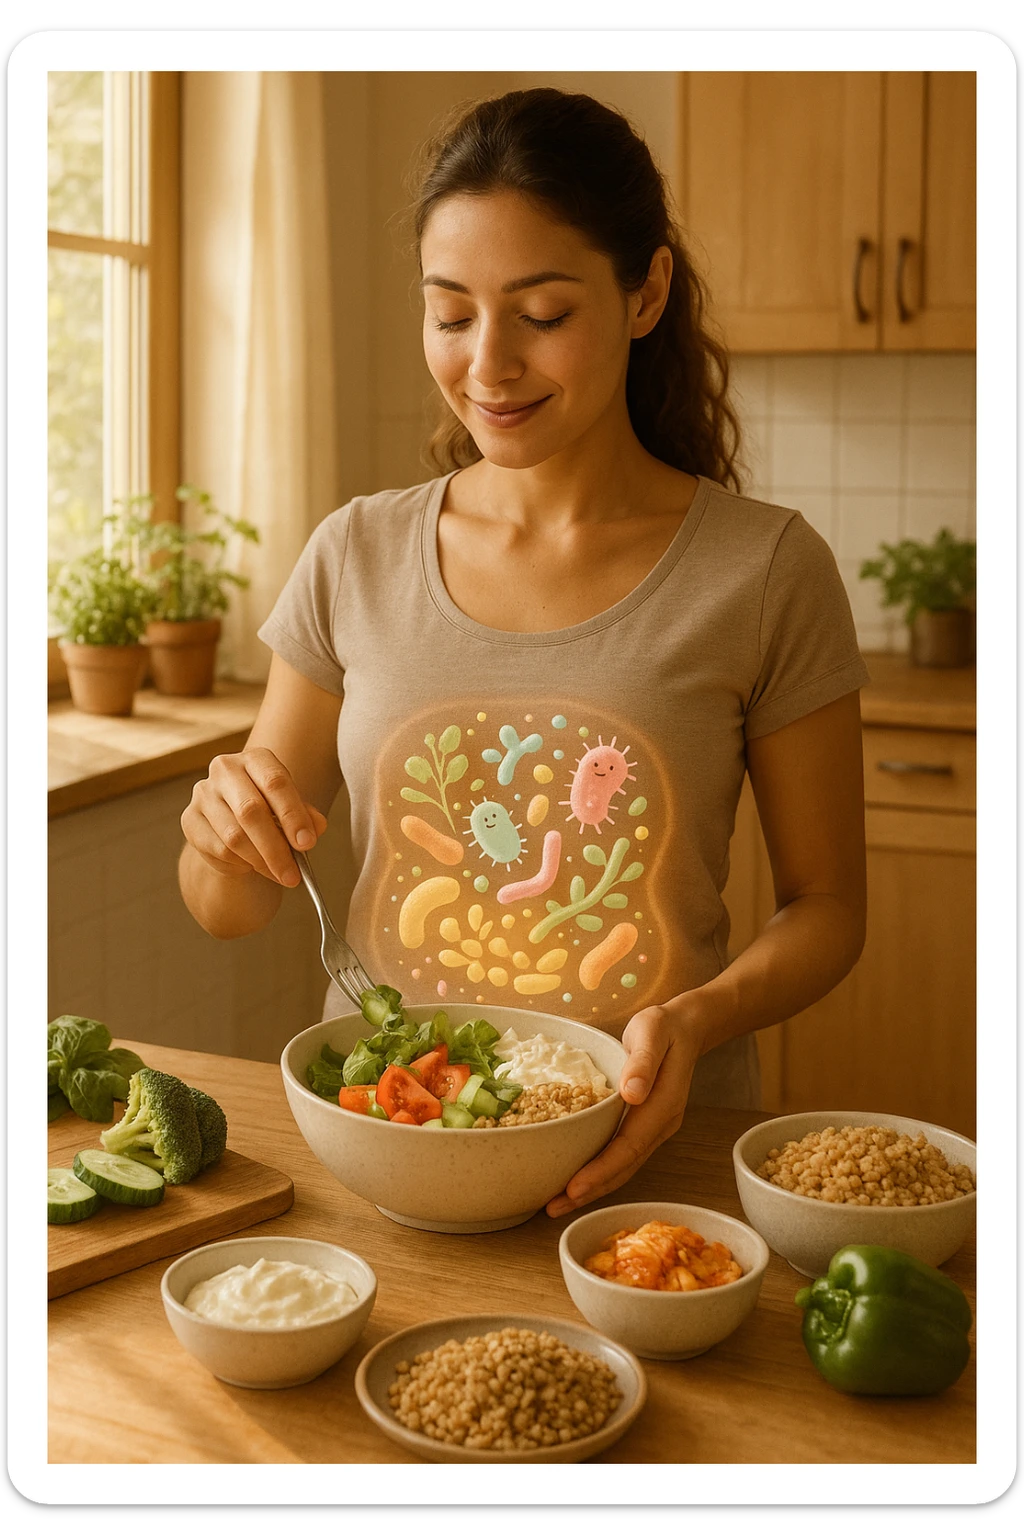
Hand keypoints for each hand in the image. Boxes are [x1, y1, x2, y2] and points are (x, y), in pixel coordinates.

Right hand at [181, 748, 327, 886]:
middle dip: (276, 848)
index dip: (293, 815)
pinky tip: (250, 865)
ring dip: (260, 862)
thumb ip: (305, 816)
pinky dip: (240, 864)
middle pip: (251, 811)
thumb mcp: (291, 808)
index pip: (275, 782)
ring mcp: (203, 794)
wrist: (233, 821)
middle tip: (293, 875)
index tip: (307, 844)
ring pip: (234, 836)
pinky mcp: (189, 819)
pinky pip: (218, 850)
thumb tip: (316, 828)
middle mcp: (225, 770)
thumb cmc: (269, 810)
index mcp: (256, 759)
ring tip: (278, 874)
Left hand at [545, 999, 701, 1217]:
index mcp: (663, 1105)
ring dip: (593, 1187)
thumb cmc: (663, 1027)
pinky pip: (622, 1155)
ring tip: (558, 1203)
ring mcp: (655, 1128)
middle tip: (553, 1207)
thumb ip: (644, 1061)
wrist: (685, 1028)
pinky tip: (577, 1178)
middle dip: (590, 1190)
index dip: (602, 1170)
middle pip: (625, 1166)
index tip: (574, 1187)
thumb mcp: (653, 1032)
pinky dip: (600, 1171)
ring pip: (623, 1166)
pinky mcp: (644, 1126)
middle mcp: (661, 1124)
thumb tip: (632, 1092)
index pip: (630, 1146)